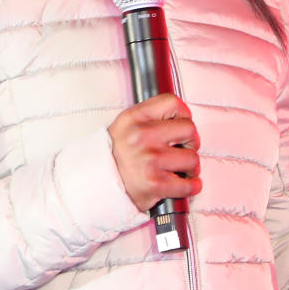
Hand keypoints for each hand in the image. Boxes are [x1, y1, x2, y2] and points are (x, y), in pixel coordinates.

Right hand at [107, 93, 201, 211]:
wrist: (96, 185)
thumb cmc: (114, 158)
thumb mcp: (125, 127)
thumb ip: (149, 118)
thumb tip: (181, 116)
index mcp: (135, 118)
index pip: (173, 103)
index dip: (184, 114)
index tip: (182, 125)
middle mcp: (142, 135)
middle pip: (189, 129)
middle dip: (191, 142)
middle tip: (183, 150)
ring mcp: (150, 159)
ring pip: (192, 158)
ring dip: (191, 167)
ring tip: (181, 170)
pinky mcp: (155, 183)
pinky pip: (190, 184)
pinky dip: (192, 186)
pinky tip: (184, 184)